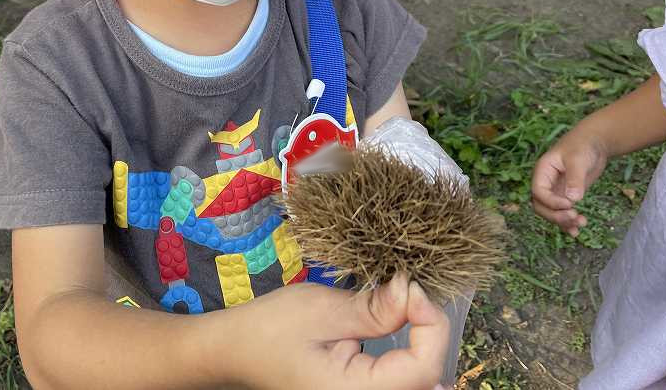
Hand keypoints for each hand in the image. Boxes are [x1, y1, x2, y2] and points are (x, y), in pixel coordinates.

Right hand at [228, 272, 449, 389]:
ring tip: (409, 301)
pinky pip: (401, 374)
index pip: (424, 367)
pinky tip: (405, 321)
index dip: (431, 324)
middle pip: (426, 374)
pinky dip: (409, 347)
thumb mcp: (321, 310)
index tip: (410, 286)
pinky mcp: (361, 388)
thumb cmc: (268, 329)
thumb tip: (413, 290)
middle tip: (409, 289)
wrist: (234, 350)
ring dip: (422, 337)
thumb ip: (373, 308)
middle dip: (429, 329)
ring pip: (418, 375)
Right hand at [531, 125, 608, 236]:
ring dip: (563, 222)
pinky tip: (577, 232)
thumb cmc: (583, 146)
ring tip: (581, 223)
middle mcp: (546, 183)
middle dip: (556, 215)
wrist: (594, 143)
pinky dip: (568, 224)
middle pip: (542, 206)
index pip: (539, 192)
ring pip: (552, 213)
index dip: (551, 202)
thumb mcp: (578, 159)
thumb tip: (573, 199)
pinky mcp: (567, 196)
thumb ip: (575, 178)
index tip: (569, 205)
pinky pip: (562, 213)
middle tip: (574, 217)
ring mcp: (556, 191)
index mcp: (543, 171)